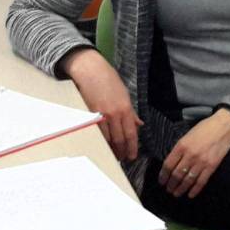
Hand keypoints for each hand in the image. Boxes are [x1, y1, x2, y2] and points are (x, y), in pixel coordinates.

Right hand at [61, 47, 140, 161]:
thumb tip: (139, 124)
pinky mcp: (90, 114)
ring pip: (108, 138)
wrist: (91, 70)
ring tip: (113, 155)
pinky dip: (101, 141)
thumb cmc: (109, 81)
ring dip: (111, 149)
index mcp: (126, 108)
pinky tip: (102, 145)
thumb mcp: (125, 95)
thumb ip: (131, 112)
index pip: (131, 133)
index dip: (132, 147)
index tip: (132, 156)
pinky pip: (97, 132)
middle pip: (120, 139)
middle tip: (122, 159)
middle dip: (121, 151)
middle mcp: (115, 113)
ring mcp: (102, 114)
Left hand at [159, 108, 229, 198]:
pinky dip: (195, 190)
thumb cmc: (206, 128)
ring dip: (180, 189)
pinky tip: (190, 194)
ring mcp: (201, 162)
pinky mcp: (211, 166)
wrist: (224, 126)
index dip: (163, 176)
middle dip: (171, 184)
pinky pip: (201, 181)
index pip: (168, 165)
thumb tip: (172, 162)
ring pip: (187, 180)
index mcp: (182, 146)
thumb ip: (180, 148)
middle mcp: (190, 155)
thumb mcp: (187, 135)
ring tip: (176, 193)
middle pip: (176, 175)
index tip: (161, 181)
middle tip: (168, 189)